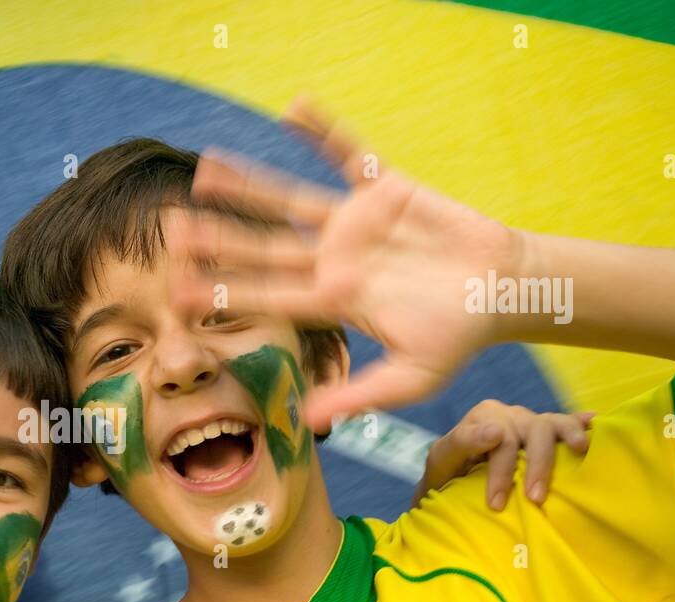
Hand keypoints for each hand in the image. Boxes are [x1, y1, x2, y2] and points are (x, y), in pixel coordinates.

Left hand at [169, 99, 523, 431]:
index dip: (224, 293)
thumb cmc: (456, 337)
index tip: (179, 293)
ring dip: (249, 185)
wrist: (503, 291)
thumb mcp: (409, 378)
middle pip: (264, 246)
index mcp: (333, 300)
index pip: (267, 295)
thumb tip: (310, 420)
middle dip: (219, 240)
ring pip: (290, 200)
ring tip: (206, 168)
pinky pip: (348, 153)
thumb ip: (359, 394)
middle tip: (171, 230)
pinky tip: (292, 108)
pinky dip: (323, 132)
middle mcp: (333, 259)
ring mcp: (354, 223)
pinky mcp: (385, 189)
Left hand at [414, 401, 594, 510]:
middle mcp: (510, 415)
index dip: (500, 472)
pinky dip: (583, 423)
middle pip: (532, 431)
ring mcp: (531, 422)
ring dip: (568, 436)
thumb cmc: (448, 471)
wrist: (453, 478)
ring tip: (580, 448)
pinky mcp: (548, 432)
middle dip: (535, 466)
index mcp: (483, 417)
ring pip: (554, 424)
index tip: (497, 502)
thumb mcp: (442, 459)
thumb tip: (495, 431)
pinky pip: (568, 423)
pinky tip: (598, 423)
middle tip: (534, 499)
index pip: (499, 438)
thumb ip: (462, 443)